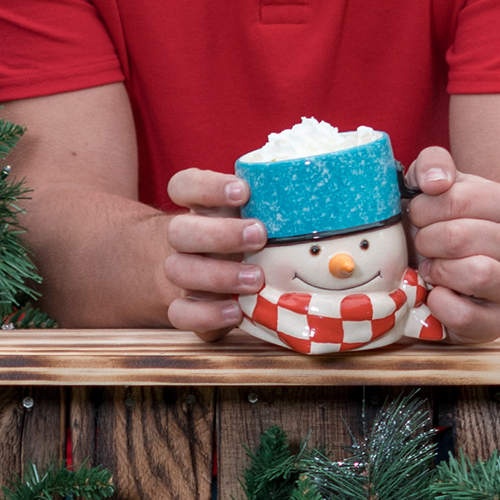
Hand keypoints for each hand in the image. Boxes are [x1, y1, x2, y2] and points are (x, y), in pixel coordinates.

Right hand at [162, 168, 267, 338]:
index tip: (243, 191)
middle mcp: (185, 237)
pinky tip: (235, 311)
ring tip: (256, 279)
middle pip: (179, 230)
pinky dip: (206, 313)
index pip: (183, 186)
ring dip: (217, 275)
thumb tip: (322, 200)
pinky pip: (180, 312)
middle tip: (259, 236)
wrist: (227, 277)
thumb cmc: (255, 236)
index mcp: (200, 206)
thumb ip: (275, 205)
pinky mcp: (186, 306)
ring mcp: (182, 272)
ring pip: (177, 269)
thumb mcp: (263, 214)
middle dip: (220, 234)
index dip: (207, 187)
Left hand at [404, 147, 499, 343]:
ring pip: (476, 274)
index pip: (459, 199)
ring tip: (431, 268)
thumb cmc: (439, 224)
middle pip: (461, 237)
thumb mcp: (433, 185)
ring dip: (438, 270)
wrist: (446, 271)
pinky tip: (436, 295)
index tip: (418, 214)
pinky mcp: (497, 322)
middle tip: (421, 243)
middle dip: (427, 240)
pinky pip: (469, 316)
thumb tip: (436, 181)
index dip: (425, 208)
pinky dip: (442, 306)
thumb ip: (433, 164)